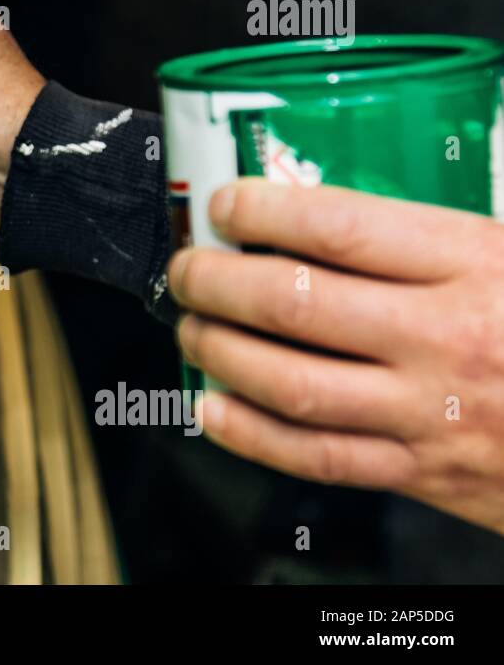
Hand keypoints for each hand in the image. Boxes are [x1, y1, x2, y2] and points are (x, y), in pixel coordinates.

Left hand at [168, 178, 503, 536]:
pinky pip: (316, 458)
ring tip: (191, 326)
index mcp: (476, 263)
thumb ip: (443, 224)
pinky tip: (214, 408)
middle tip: (189, 267)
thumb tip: (336, 192)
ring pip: (290, 382)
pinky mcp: (423, 473)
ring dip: (220, 351)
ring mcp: (430, 411)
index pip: (338, 227)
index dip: (263, 211)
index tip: (226, 204)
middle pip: (293, 302)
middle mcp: (443, 337)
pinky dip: (250, 435)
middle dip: (216, 280)